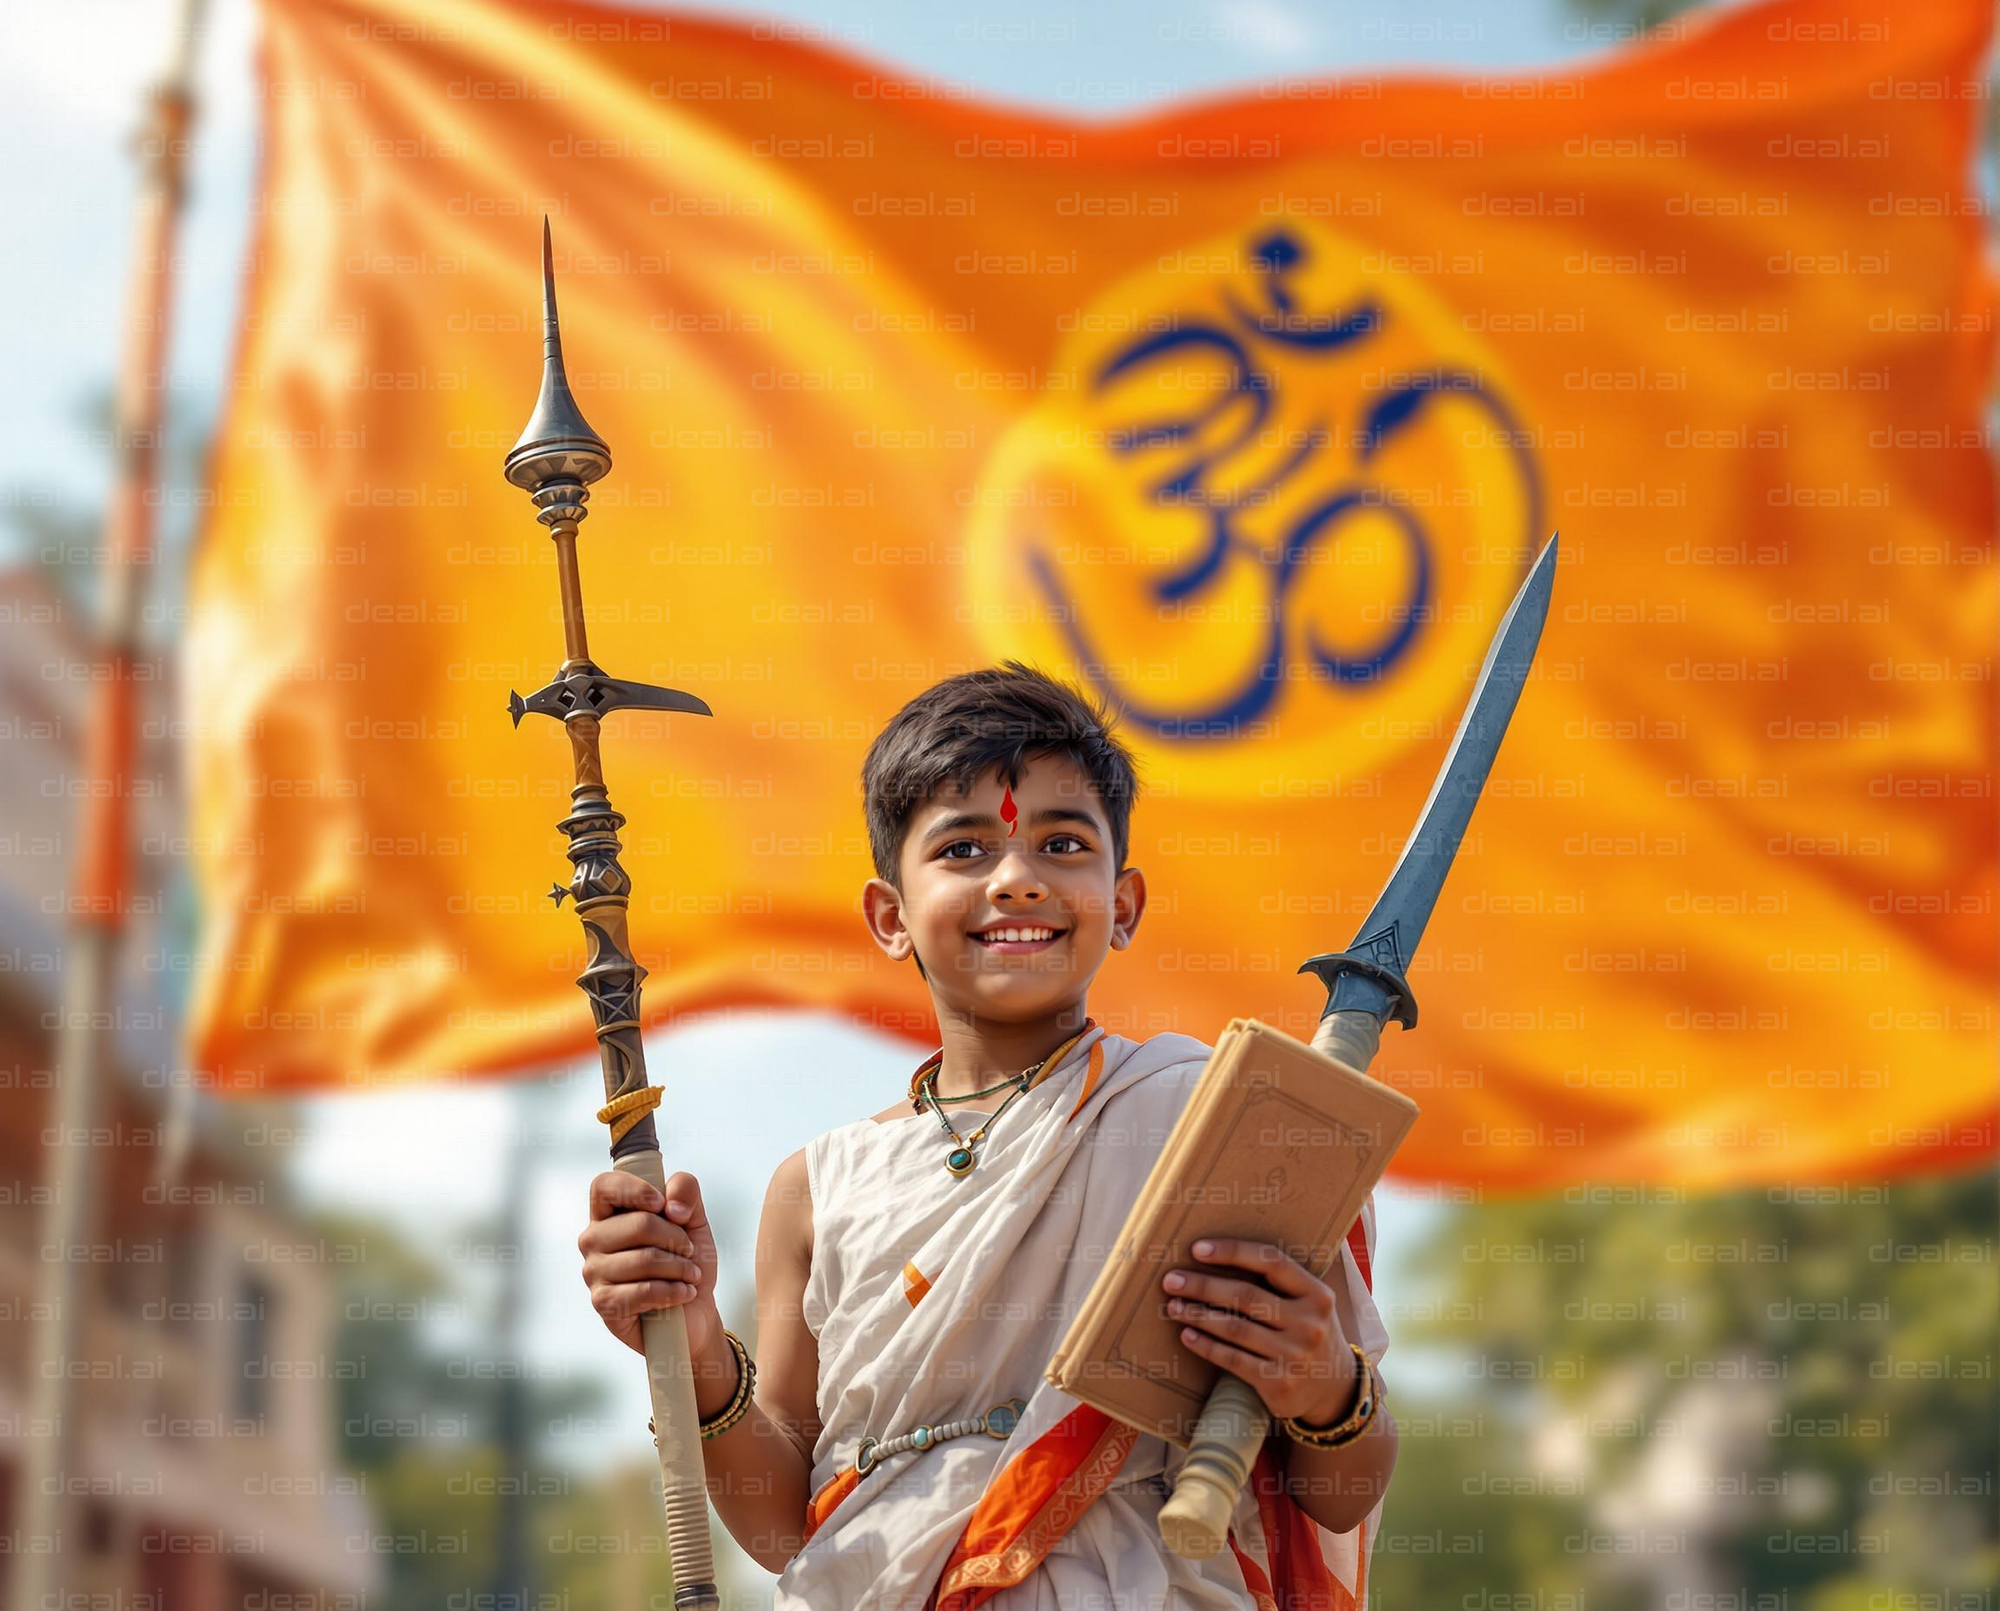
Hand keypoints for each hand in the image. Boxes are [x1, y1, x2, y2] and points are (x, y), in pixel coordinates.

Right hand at [579, 1168, 722, 1359]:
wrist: (695, 1310)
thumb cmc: (687, 1262)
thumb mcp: (695, 1219)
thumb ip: (685, 1191)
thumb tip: (671, 1206)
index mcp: (609, 1213)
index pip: (604, 1186)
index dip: (634, 1189)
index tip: (662, 1204)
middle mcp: (594, 1240)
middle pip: (639, 1224)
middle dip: (676, 1238)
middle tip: (688, 1252)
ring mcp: (594, 1272)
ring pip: (645, 1259)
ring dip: (680, 1268)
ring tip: (690, 1275)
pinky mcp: (603, 1303)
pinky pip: (643, 1291)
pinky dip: (673, 1292)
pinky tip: (682, 1293)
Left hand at [1162, 1237, 1357, 1424]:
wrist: (1335, 1390)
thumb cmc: (1307, 1333)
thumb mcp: (1308, 1303)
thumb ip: (1278, 1283)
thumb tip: (1217, 1255)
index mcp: (1317, 1294)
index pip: (1271, 1261)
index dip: (1232, 1251)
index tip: (1197, 1249)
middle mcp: (1309, 1323)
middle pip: (1246, 1295)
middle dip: (1203, 1285)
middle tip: (1171, 1280)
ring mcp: (1295, 1355)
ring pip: (1235, 1328)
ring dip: (1198, 1315)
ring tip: (1173, 1307)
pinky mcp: (1279, 1383)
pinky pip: (1233, 1359)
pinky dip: (1206, 1346)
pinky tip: (1187, 1335)